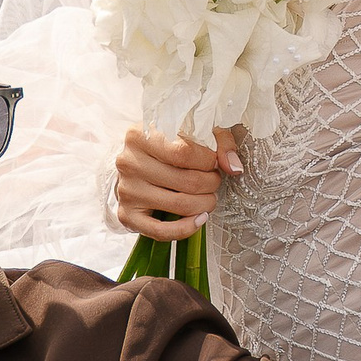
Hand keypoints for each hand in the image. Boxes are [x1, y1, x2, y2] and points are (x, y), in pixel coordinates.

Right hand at [114, 124, 239, 240]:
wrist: (135, 162)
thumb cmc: (167, 143)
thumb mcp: (194, 129)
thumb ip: (219, 142)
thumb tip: (234, 168)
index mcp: (141, 136)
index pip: (184, 153)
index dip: (209, 161)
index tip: (214, 162)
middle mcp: (129, 163)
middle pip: (186, 181)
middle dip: (211, 184)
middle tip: (214, 181)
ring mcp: (127, 191)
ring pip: (179, 205)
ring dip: (205, 204)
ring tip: (209, 197)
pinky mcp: (127, 215)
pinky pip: (161, 231)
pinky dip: (187, 228)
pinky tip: (200, 219)